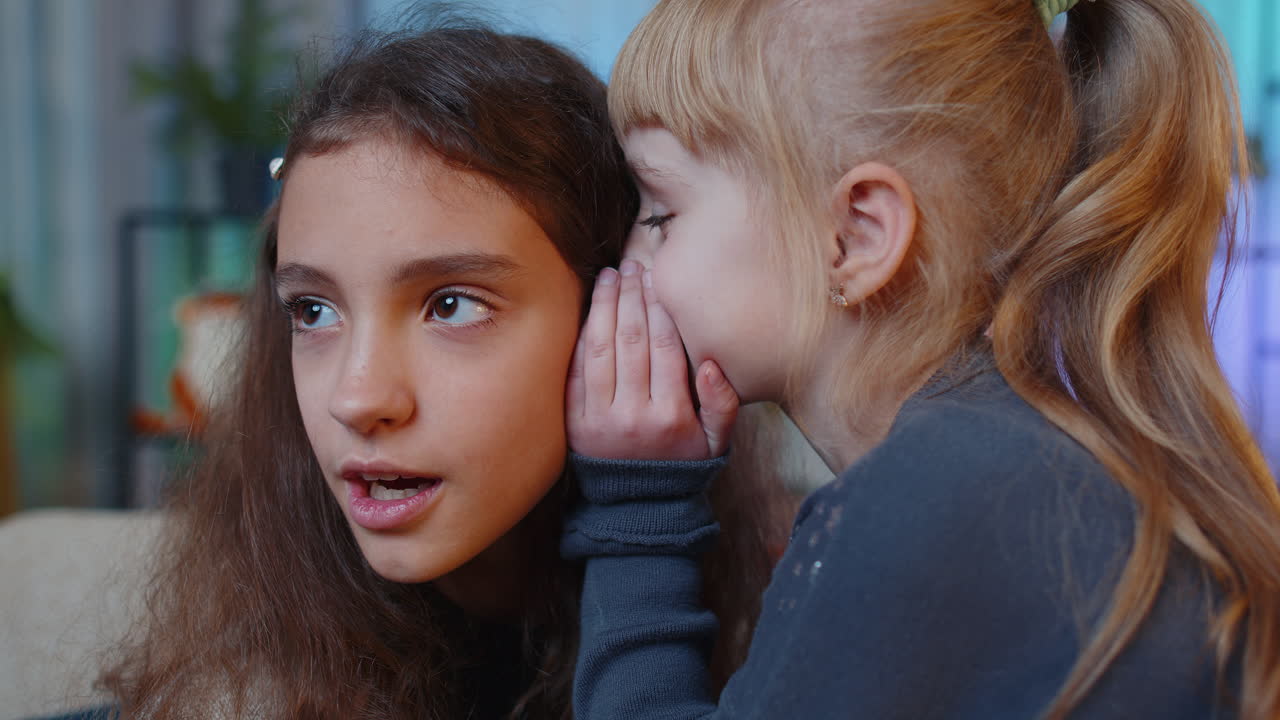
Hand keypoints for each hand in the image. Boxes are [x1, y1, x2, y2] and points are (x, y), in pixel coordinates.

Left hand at [567, 260, 738, 459]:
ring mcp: (599, 419)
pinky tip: (590, 311)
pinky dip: (582, 336)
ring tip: (609, 277)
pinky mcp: (574, 422)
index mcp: (671, 416)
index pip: (664, 347)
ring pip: (601, 349)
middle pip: (632, 340)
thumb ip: (722, 403)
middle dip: (631, 296)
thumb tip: (709, 361)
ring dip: (604, 306)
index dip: (659, 307)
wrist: (637, 508)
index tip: (656, 279)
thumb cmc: (682, 465)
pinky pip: (576, 370)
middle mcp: (634, 415)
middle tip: (631, 266)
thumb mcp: (716, 443)